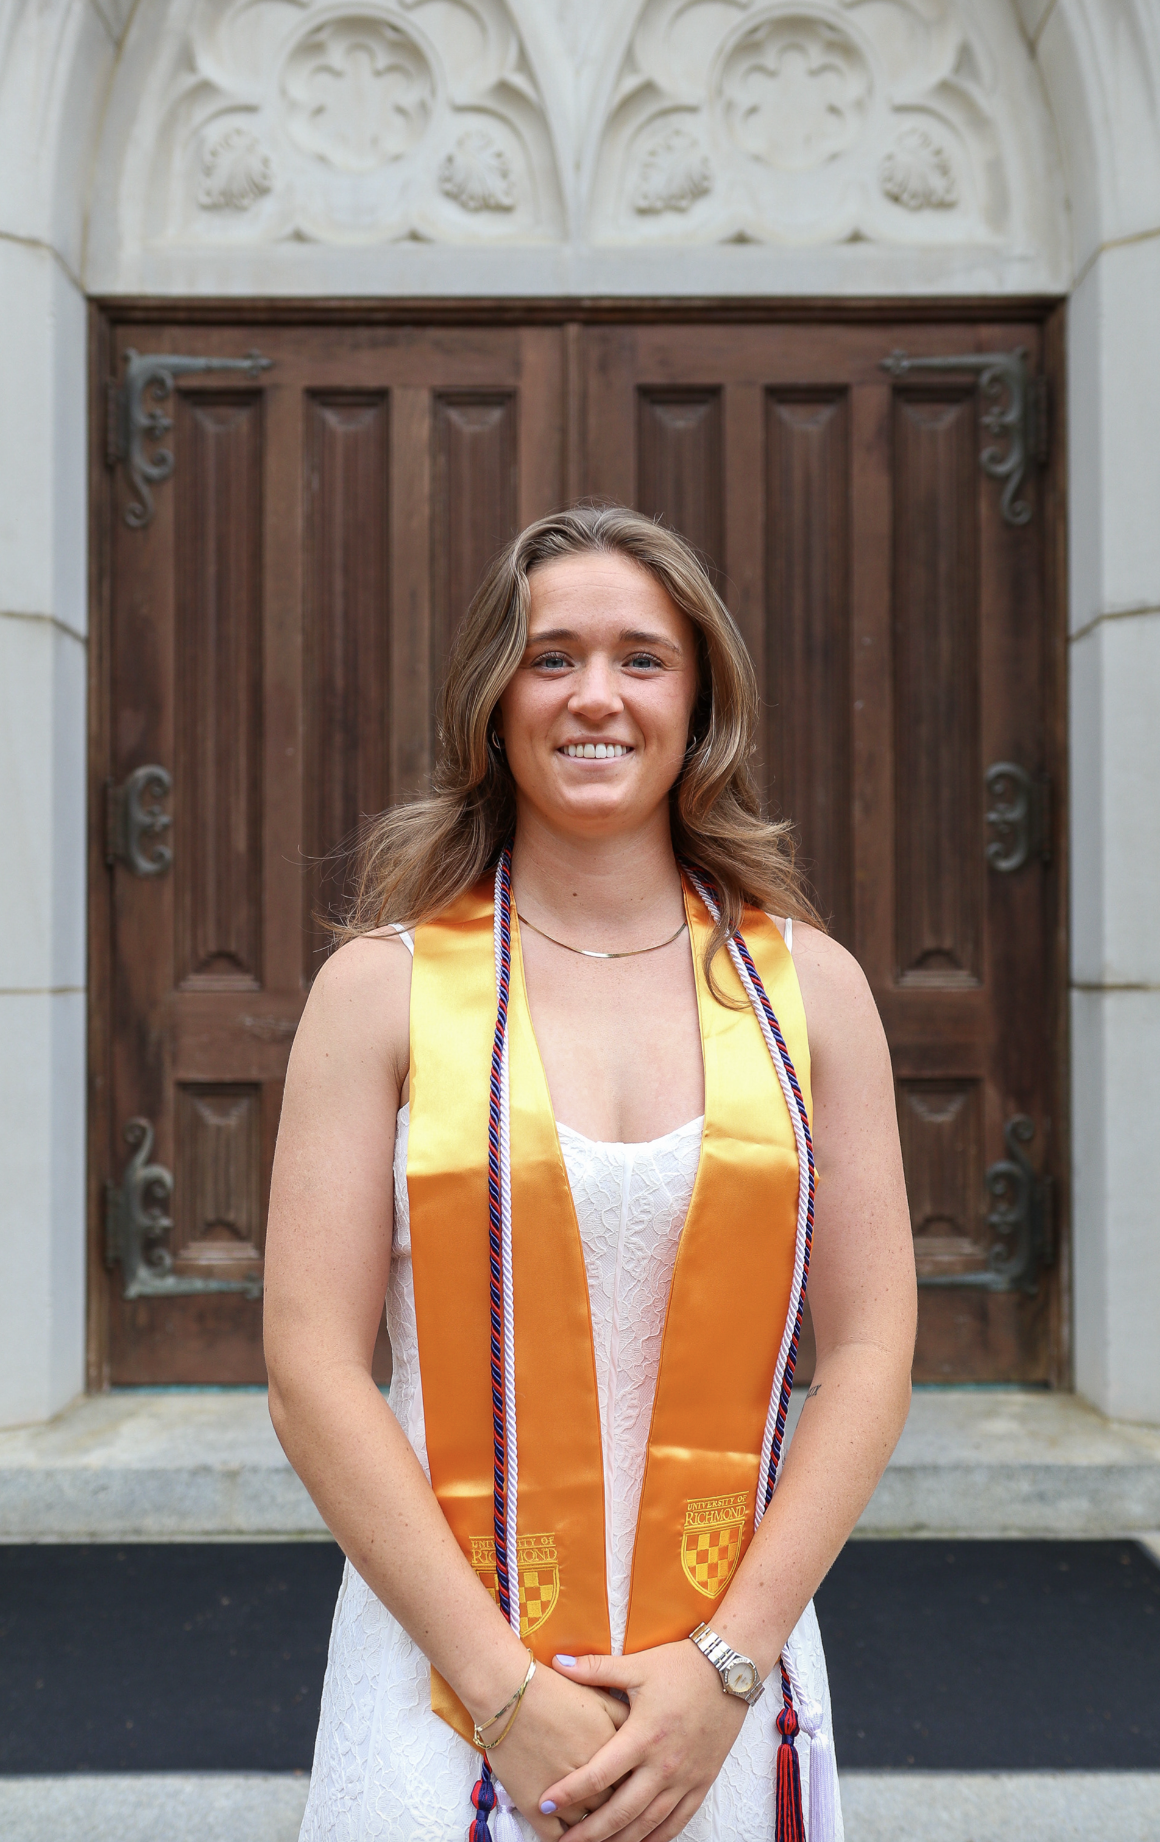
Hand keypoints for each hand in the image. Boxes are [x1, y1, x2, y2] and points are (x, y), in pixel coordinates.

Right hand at [485, 1661, 629, 1838]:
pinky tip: (570, 1838)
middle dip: (620, 1814)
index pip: (635, 1783)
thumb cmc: (553, 1690)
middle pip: (615, 1808)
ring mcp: (564, 1797)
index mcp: (612, 1752)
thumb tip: (641, 1730)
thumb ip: (625, 1716)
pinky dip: (566, 1841)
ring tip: (600, 1830)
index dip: (637, 1789)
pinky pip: (556, 1838)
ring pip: (589, 1828)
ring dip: (595, 1831)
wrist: (508, 1693)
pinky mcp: (535, 1807)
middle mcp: (593, 1779)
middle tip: (621, 1817)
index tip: (637, 1792)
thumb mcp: (599, 1696)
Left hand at [535, 1643, 747, 1841]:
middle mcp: (663, 1764)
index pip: (599, 1774)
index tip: (546, 1802)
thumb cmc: (682, 1666)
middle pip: (620, 1811)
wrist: (731, 1669)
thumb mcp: (637, 1665)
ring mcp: (685, 1778)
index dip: (570, 1791)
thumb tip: (557, 1661)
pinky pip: (677, 1822)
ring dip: (619, 1841)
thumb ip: (595, 1668)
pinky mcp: (702, 1783)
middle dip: (589, 1832)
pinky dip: (656, 1839)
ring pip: (648, 1824)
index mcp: (643, 1736)